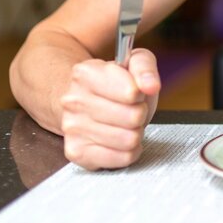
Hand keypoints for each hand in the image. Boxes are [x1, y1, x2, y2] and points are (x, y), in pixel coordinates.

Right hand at [59, 48, 161, 169]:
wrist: (83, 102)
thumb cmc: (113, 85)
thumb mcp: (131, 64)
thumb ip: (145, 68)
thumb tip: (150, 86)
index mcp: (85, 73)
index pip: (132, 92)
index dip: (140, 93)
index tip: (133, 92)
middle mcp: (73, 101)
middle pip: (133, 117)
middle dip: (139, 114)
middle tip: (130, 109)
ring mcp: (72, 128)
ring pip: (129, 140)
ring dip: (134, 132)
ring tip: (124, 124)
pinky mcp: (77, 152)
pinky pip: (122, 158)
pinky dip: (129, 151)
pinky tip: (120, 141)